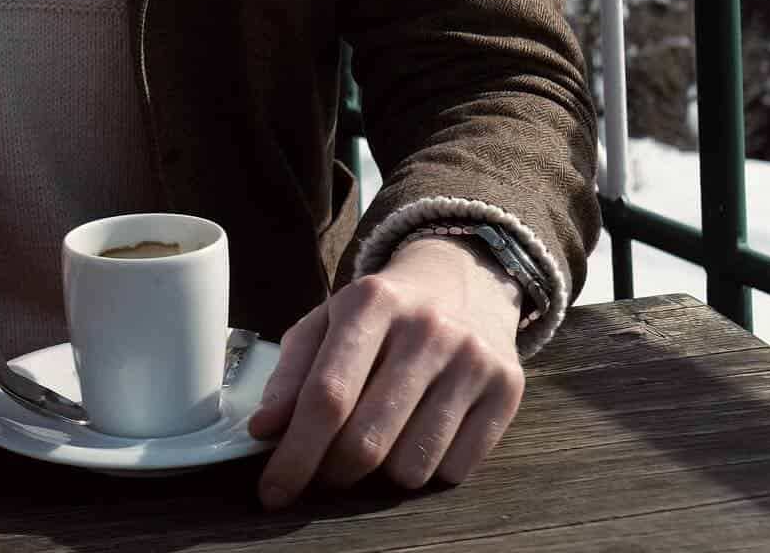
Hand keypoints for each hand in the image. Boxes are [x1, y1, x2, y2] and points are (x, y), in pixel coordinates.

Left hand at [246, 234, 524, 507]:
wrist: (462, 278)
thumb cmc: (382, 310)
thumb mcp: (328, 321)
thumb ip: (291, 372)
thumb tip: (263, 430)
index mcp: (371, 301)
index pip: (327, 396)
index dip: (296, 454)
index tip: (273, 492)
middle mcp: (425, 327)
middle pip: (366, 441)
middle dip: (333, 472)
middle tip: (326, 469)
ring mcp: (471, 358)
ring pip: (410, 467)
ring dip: (382, 473)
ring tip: (379, 437)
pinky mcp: (506, 387)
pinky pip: (454, 471)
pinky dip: (428, 469)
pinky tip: (421, 431)